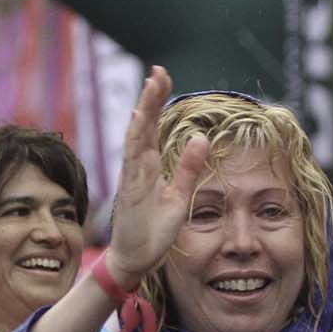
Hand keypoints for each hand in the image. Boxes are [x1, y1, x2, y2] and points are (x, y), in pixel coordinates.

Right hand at [106, 66, 210, 283]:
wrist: (136, 260)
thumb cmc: (154, 231)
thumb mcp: (180, 196)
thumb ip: (188, 168)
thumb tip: (200, 139)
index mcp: (149, 168)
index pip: (153, 128)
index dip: (157, 103)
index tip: (162, 78)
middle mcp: (138, 168)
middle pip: (144, 125)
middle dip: (151, 98)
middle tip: (158, 71)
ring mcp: (133, 177)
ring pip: (137, 136)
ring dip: (145, 109)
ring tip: (152, 83)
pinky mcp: (132, 189)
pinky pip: (133, 158)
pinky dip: (137, 136)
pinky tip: (141, 117)